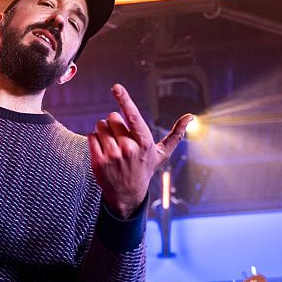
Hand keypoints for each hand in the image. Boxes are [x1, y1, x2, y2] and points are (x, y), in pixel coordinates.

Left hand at [88, 83, 193, 217]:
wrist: (127, 194)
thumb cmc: (145, 169)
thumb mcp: (162, 153)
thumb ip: (176, 134)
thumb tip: (191, 117)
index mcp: (144, 143)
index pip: (133, 116)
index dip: (125, 99)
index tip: (116, 87)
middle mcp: (129, 149)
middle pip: (112, 117)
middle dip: (114, 122)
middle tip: (120, 138)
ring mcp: (113, 156)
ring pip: (100, 125)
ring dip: (104, 130)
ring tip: (112, 144)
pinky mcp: (98, 161)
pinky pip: (91, 136)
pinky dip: (94, 139)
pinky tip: (103, 149)